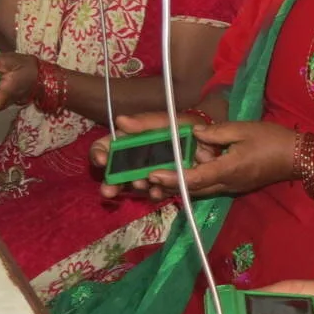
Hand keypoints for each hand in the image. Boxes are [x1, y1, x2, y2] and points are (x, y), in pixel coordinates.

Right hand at [90, 111, 226, 198]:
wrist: (215, 143)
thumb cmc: (188, 128)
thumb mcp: (170, 120)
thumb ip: (146, 122)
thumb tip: (120, 120)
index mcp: (132, 140)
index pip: (106, 147)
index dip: (98, 153)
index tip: (101, 161)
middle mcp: (137, 159)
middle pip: (114, 172)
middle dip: (110, 182)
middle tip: (109, 190)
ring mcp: (150, 173)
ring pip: (134, 184)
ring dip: (134, 186)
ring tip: (141, 184)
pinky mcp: (165, 186)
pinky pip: (155, 192)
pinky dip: (155, 193)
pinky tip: (157, 192)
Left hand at [143, 120, 298, 198]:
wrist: (296, 157)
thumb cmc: (272, 140)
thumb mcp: (244, 129)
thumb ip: (217, 132)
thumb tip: (194, 133)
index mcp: (229, 169)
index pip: (195, 177)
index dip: (172, 177)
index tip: (153, 174)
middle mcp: (227, 183)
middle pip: (192, 188)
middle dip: (168, 184)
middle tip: (143, 178)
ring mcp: (230, 187)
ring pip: (199, 189)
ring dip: (179, 184)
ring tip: (155, 177)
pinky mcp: (234, 185)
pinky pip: (208, 185)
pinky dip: (193, 181)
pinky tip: (182, 172)